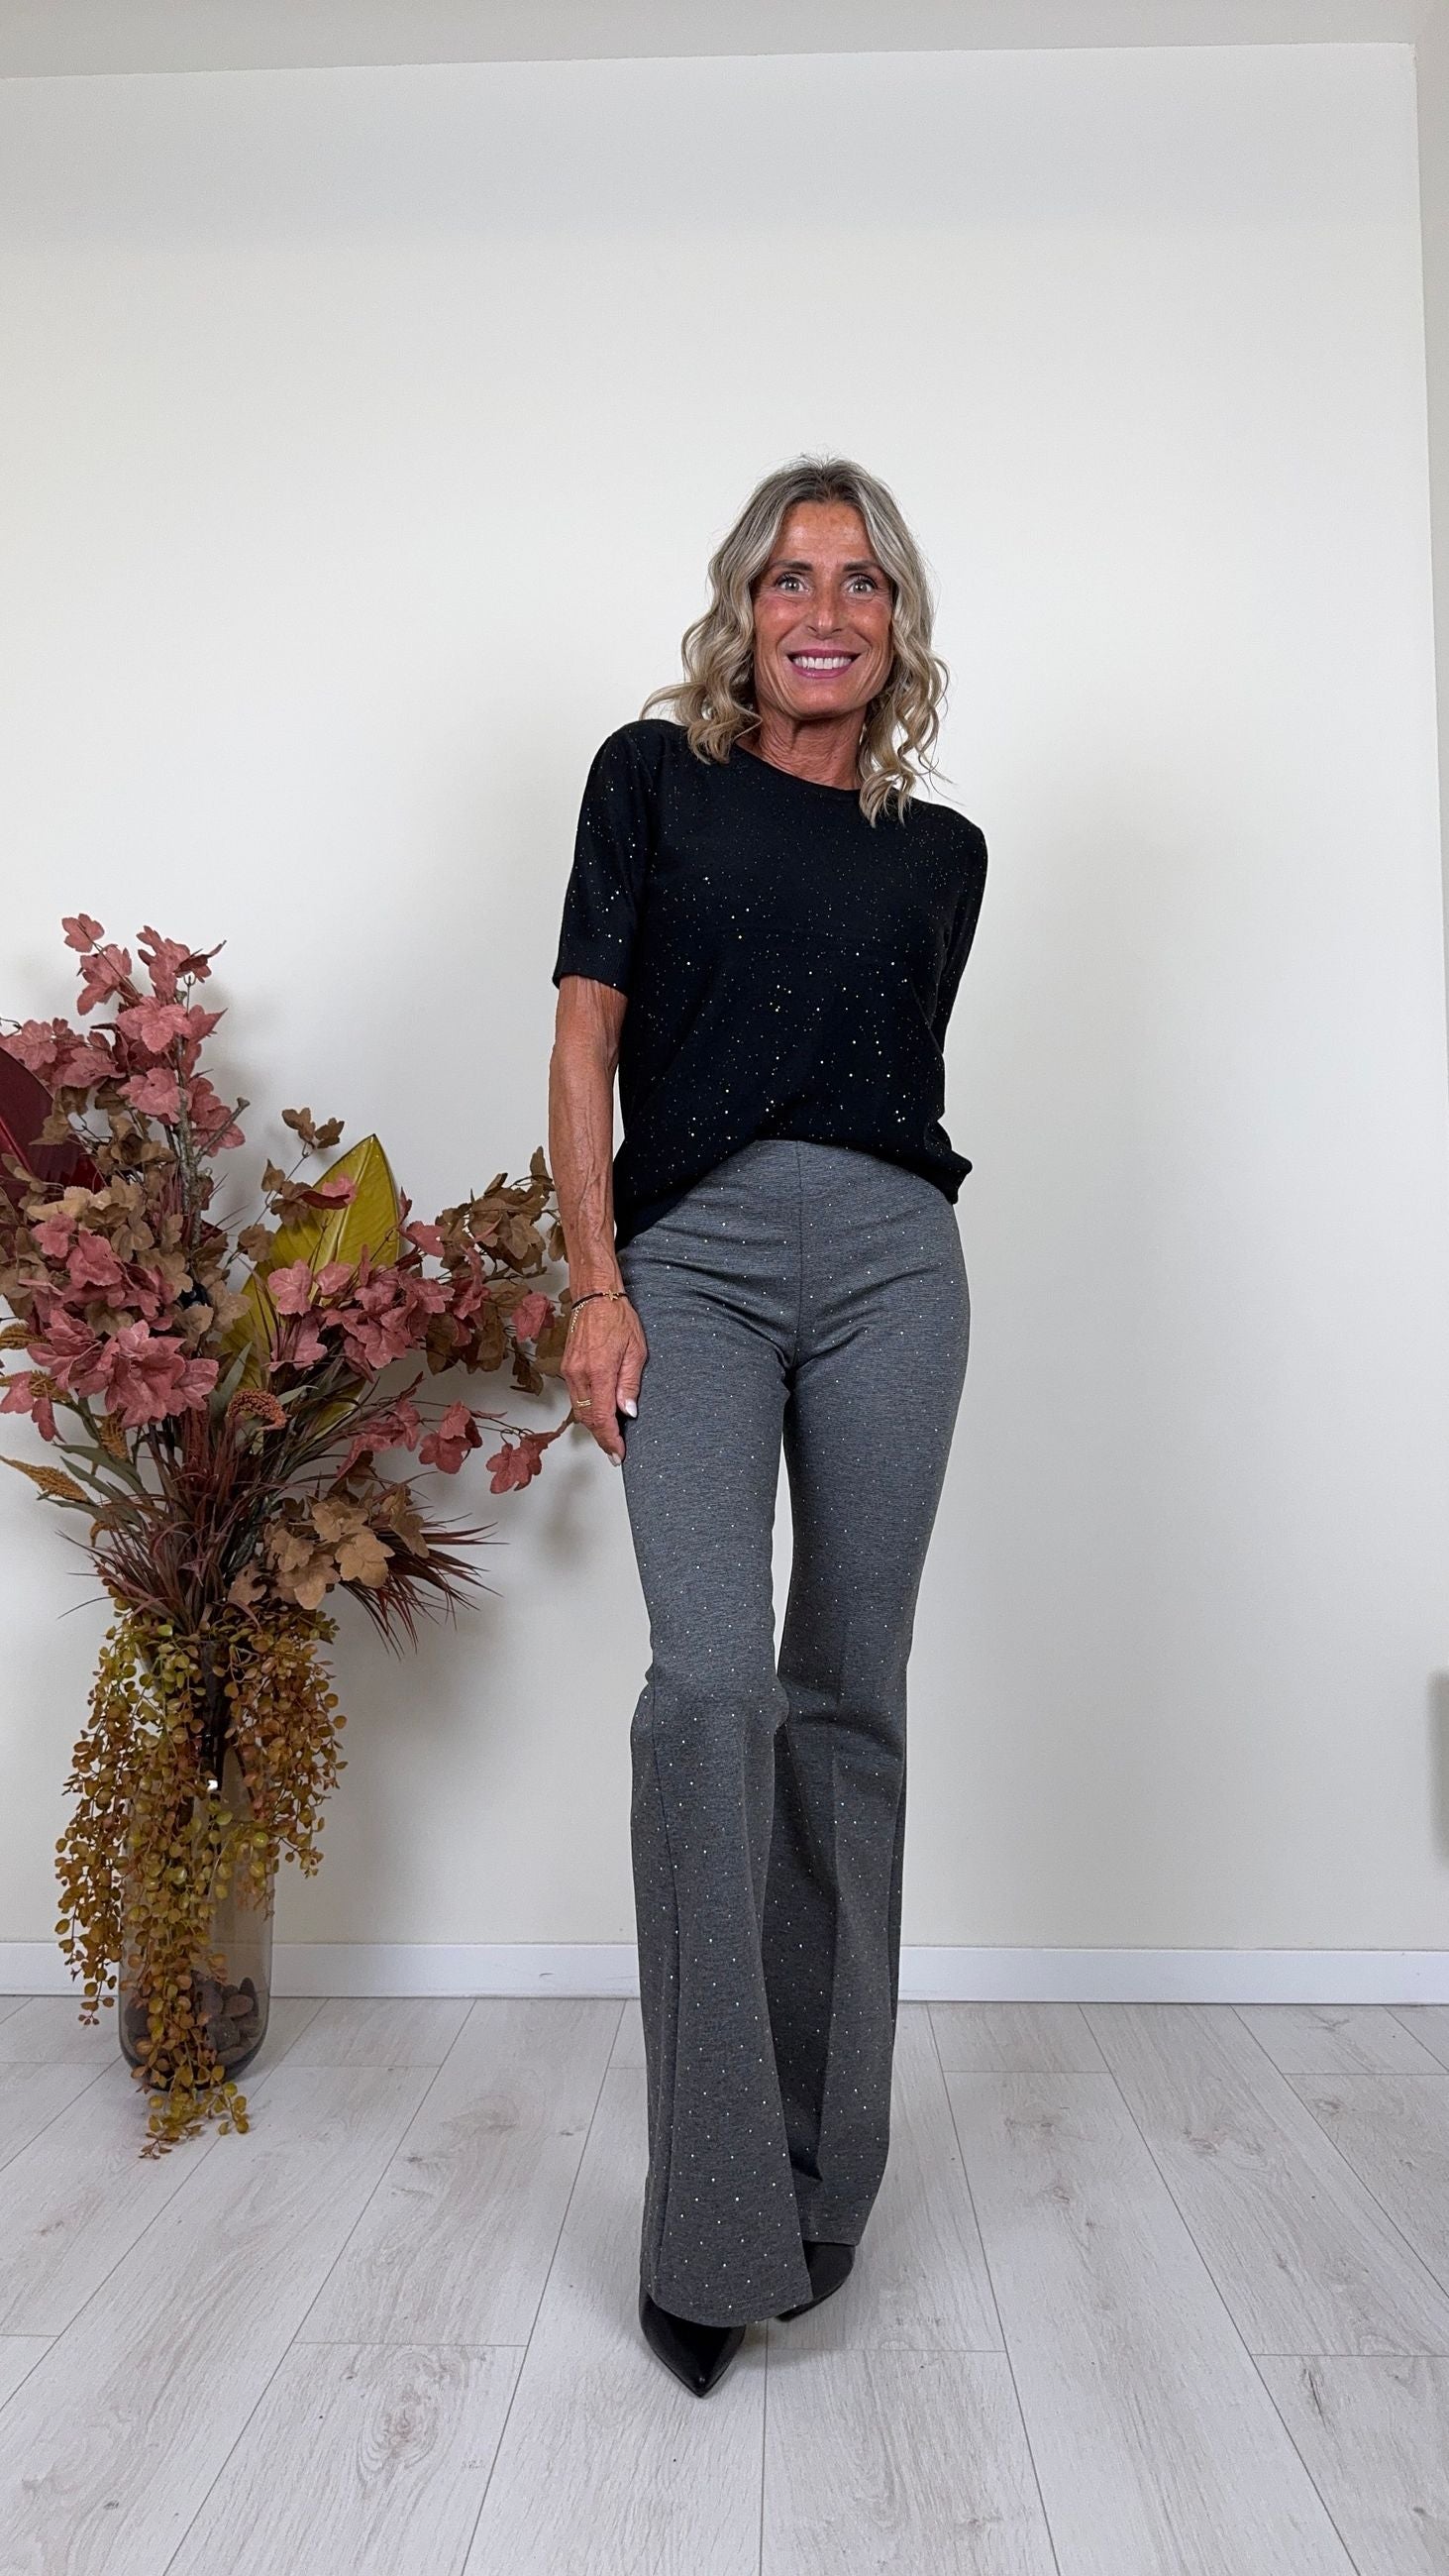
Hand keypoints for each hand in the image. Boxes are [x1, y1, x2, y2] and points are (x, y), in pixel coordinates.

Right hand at [561, 1291, 647, 1463]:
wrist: (594, 1296)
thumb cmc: (617, 1317)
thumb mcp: (636, 1351)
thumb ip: (630, 1384)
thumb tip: (628, 1411)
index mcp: (599, 1371)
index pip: (601, 1417)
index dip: (609, 1439)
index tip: (617, 1453)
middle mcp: (580, 1374)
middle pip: (587, 1418)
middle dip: (601, 1438)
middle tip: (615, 1451)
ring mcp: (570, 1371)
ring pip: (579, 1410)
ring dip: (593, 1426)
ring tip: (609, 1437)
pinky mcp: (566, 1368)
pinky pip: (575, 1397)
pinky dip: (586, 1411)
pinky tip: (598, 1414)